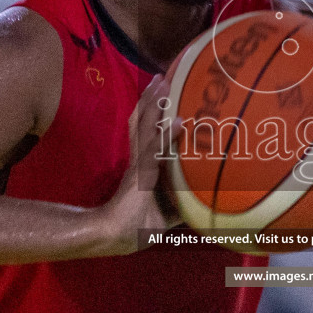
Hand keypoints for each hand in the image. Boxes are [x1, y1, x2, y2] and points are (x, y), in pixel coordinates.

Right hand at [100, 75, 181, 252]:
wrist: (113, 235)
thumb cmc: (136, 226)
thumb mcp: (164, 213)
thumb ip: (178, 202)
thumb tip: (198, 200)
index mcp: (141, 166)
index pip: (144, 132)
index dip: (150, 113)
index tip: (160, 93)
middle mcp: (138, 160)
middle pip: (141, 122)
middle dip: (150, 100)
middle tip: (160, 77)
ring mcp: (138, 165)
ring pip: (145, 128)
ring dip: (153, 106)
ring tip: (161, 84)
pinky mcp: (141, 174)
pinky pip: (154, 150)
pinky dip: (164, 134)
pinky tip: (176, 121)